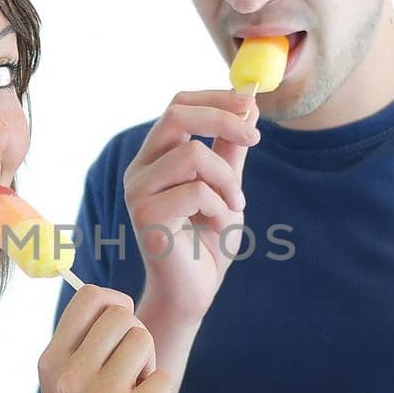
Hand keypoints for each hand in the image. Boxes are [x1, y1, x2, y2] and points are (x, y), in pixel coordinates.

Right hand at [36, 285, 175, 392]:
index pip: (88, 297)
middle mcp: (69, 374)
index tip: (119, 325)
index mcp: (49, 362)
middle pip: (122, 315)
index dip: (114, 302)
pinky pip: (162, 376)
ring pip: (144, 340)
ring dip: (147, 365)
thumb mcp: (64, 391)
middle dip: (134, 338)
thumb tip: (117, 302)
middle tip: (126, 375)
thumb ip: (82, 348)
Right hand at [123, 89, 259, 322]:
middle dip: (223, 119)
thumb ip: (231, 151)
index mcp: (155, 158)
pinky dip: (220, 208)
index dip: (216, 99)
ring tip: (235, 207)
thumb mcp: (226, 188)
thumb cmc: (206, 243)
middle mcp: (139, 170)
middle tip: (256, 139)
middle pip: (176, 114)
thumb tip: (249, 108)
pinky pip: (196, 192)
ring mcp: (138, 193)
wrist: (193, 293)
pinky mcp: (146, 216)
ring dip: (227, 180)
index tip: (251, 107)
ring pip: (192, 154)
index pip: (178, 106)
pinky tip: (218, 228)